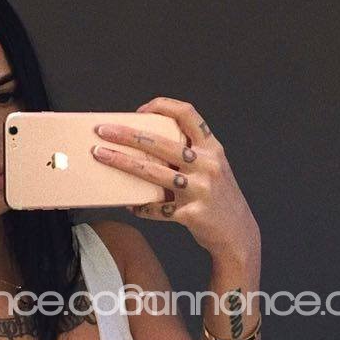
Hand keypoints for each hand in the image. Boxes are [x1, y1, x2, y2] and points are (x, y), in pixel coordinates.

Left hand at [91, 97, 259, 261]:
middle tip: (103, 131)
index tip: (140, 111)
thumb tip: (144, 143)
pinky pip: (158, 209)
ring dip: (124, 163)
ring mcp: (200, 190)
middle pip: (161, 143)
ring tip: (102, 156)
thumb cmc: (217, 196)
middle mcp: (207, 165)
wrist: (237, 233)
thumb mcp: (211, 167)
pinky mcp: (191, 214)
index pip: (187, 114)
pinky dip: (142, 207)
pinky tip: (130, 205)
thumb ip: (188, 154)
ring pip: (153, 173)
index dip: (162, 106)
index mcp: (212, 148)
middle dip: (128, 135)